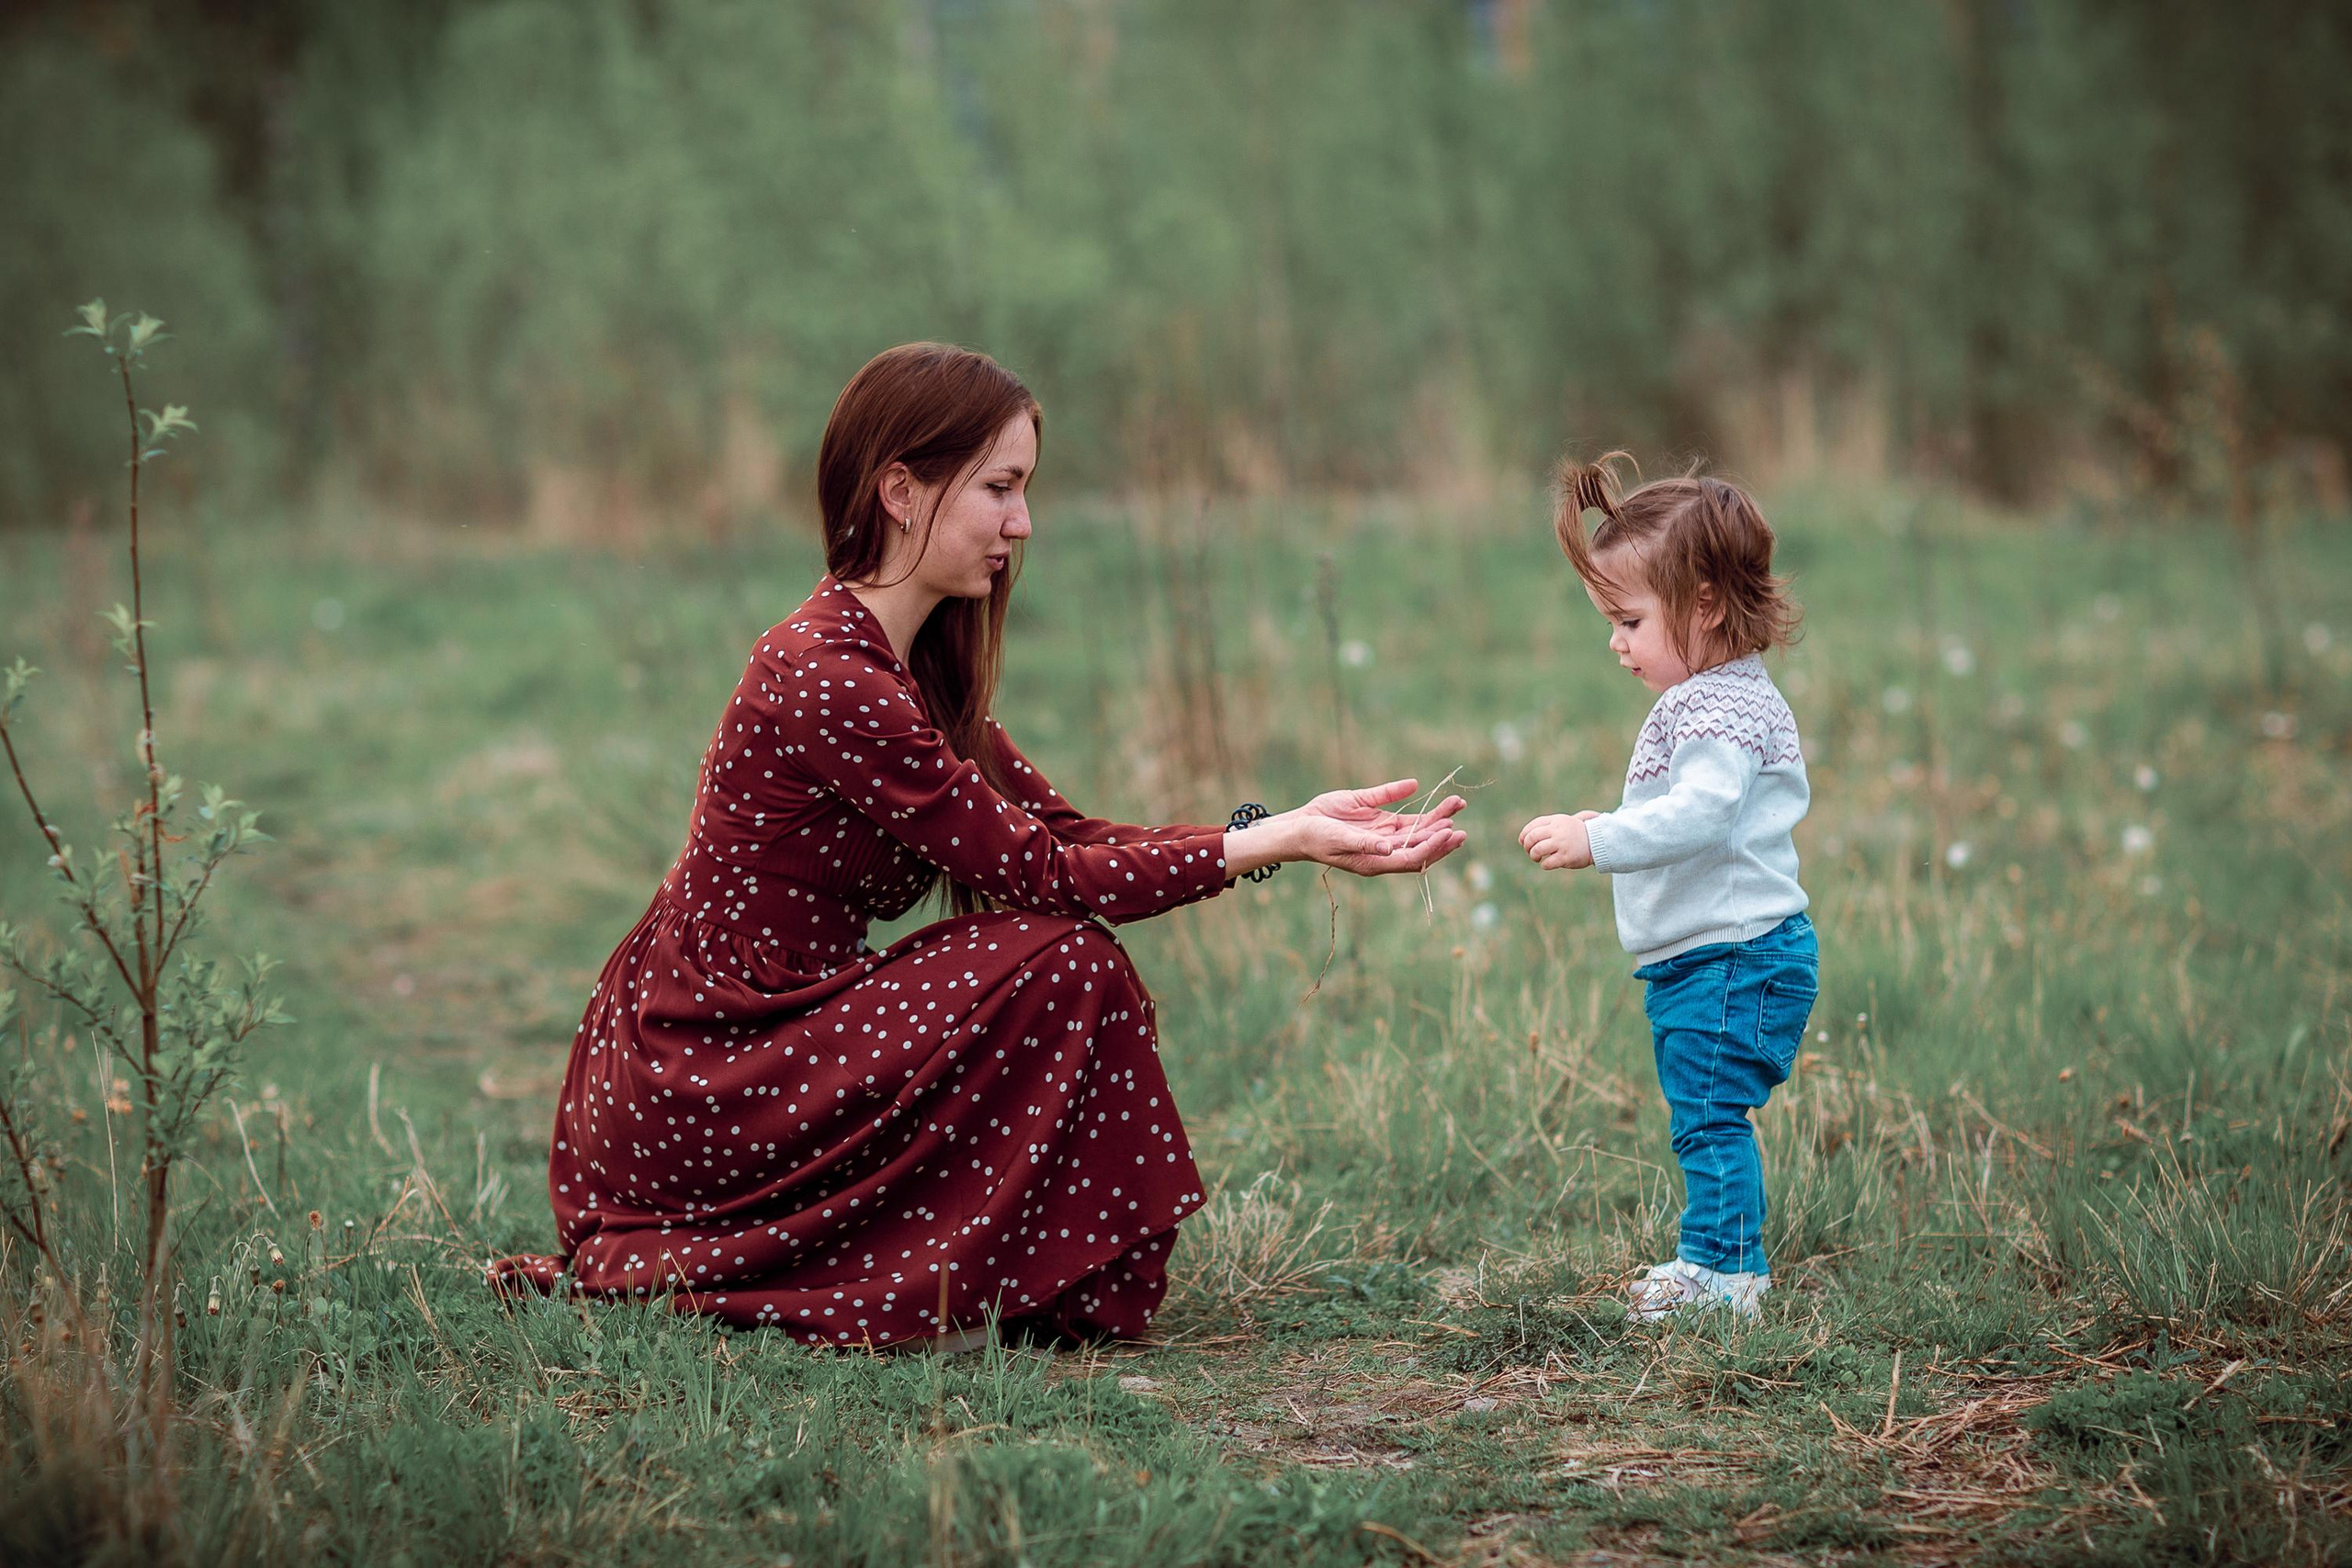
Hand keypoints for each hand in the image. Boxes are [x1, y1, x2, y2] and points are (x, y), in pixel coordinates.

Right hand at [1263, 778, 1467, 877]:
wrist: (1297, 827)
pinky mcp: (1372, 812)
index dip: (1433, 846)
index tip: (1450, 832)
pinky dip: (1406, 795)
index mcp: (1377, 860)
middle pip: (1420, 842)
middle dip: (1442, 833)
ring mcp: (1380, 830)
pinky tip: (1418, 786)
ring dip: (1435, 816)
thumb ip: (1365, 843)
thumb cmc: (1315, 839)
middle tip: (1461, 823)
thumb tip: (1389, 849)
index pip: (1413, 857)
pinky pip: (1393, 803)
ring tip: (1456, 804)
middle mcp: (1383, 847)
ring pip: (1414, 825)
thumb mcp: (1339, 841)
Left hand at [1520, 810, 1600, 871]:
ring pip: (1537, 850)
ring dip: (1533, 856)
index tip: (1523, 842)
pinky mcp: (1566, 857)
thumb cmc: (1576, 833)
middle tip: (1529, 851)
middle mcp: (1558, 830)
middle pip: (1532, 837)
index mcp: (1555, 821)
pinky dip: (1544, 864)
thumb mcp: (1562, 823)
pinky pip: (1547, 863)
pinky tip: (1547, 863)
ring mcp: (1562, 844)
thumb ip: (1545, 827)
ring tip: (1536, 858)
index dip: (1524, 835)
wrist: (1597, 841)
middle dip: (1527, 846)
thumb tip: (1522, 838)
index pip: (1532, 826)